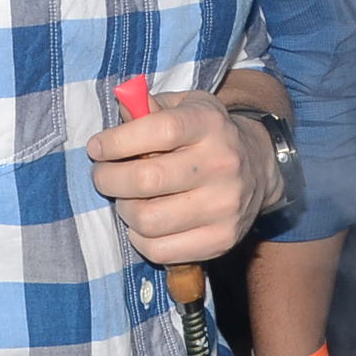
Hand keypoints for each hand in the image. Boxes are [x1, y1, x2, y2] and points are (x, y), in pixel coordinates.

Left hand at [87, 91, 281, 265]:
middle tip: (104, 175)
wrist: (258, 166)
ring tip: (126, 199)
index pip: (158, 131)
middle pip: (147, 180)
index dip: (117, 141)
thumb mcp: (185, 106)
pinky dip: (139, 238)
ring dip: (124, 210)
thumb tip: (120, 109)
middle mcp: (222, 164)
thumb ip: (149, 107)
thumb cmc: (206, 134)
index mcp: (209, 124)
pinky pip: (160, 249)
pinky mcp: (222, 239)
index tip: (97, 148)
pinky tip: (143, 223)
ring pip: (148, 220)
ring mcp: (224, 206)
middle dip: (109, 179)